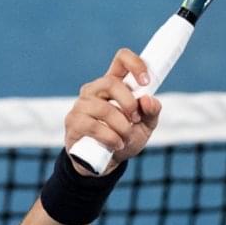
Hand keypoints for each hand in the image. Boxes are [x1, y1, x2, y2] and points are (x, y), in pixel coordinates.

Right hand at [65, 48, 161, 173]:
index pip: (121, 60)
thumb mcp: (145, 126)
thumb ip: (152, 112)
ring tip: (125, 138)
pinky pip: (93, 125)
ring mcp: (81, 105)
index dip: (135, 64)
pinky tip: (116, 144)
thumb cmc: (125, 138)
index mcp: (114, 85)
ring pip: (104, 108)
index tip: (146, 81)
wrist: (105, 164)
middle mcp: (95, 90)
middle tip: (135, 119)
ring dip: (121, 126)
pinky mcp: (73, 122)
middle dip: (128, 103)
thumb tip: (148, 100)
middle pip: (111, 82)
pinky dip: (110, 137)